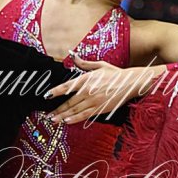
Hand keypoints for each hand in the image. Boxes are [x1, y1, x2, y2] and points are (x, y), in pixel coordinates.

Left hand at [49, 56, 165, 125]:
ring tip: (53, 120)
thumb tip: (72, 55)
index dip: (55, 91)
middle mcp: (88, 90)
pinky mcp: (99, 108)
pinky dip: (74, 119)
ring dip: (62, 116)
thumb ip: (84, 63)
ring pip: (74, 110)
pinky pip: (84, 115)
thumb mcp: (99, 65)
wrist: (130, 83)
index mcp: (86, 79)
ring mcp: (93, 101)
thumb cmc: (115, 74)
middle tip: (47, 115)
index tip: (46, 95)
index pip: (67, 86)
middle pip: (69, 102)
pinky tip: (67, 121)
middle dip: (57, 109)